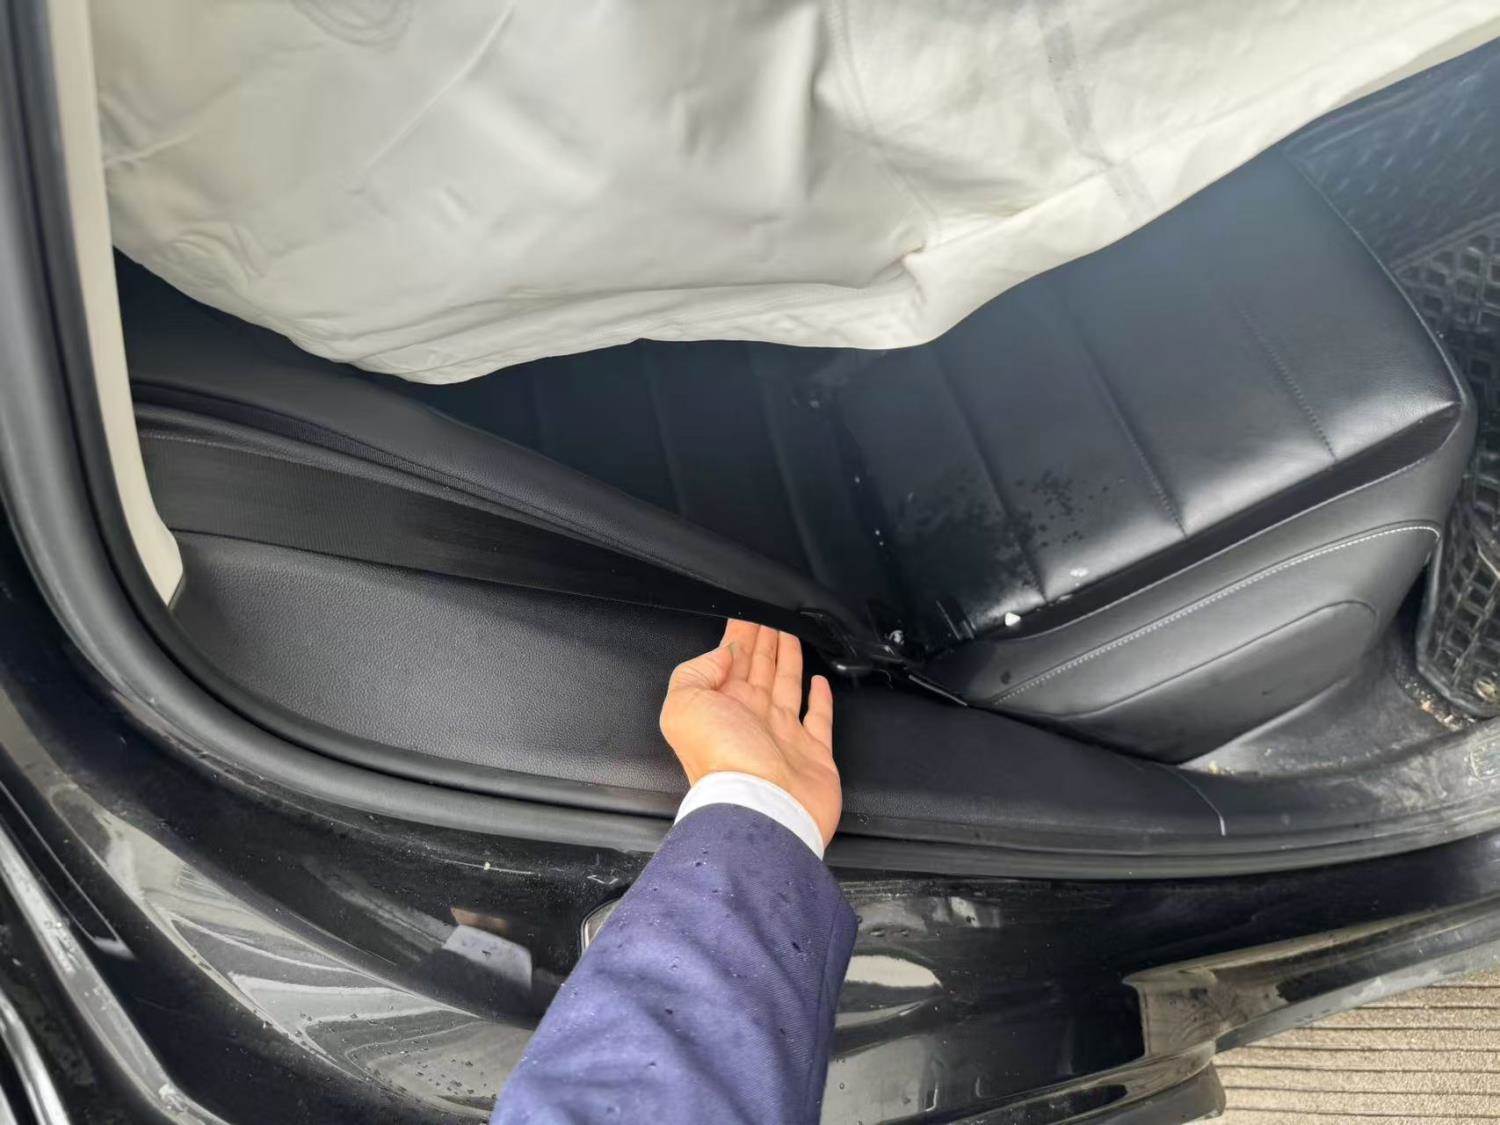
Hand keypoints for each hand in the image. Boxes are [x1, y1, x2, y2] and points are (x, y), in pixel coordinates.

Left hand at [660, 619, 839, 845]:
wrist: (762, 808)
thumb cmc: (722, 762)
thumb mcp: (683, 705)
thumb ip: (696, 671)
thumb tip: (722, 655)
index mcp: (719, 708)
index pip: (729, 661)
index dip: (739, 635)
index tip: (748, 612)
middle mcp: (749, 720)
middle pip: (758, 669)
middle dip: (763, 641)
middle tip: (770, 615)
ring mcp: (781, 736)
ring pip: (785, 686)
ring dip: (787, 659)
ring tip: (789, 633)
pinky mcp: (813, 752)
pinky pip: (818, 718)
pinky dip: (820, 699)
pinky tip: (818, 681)